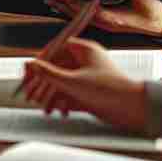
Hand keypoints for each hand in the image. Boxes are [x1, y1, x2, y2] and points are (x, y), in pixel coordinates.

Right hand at [19, 38, 148, 132]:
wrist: (133, 110)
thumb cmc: (110, 91)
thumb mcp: (72, 82)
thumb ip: (48, 73)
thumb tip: (30, 64)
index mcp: (84, 50)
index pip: (55, 48)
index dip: (39, 61)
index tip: (28, 72)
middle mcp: (85, 61)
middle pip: (56, 68)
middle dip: (43, 84)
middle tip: (31, 95)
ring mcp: (87, 76)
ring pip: (62, 83)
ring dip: (52, 96)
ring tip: (46, 108)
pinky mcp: (90, 91)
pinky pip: (70, 94)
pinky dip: (63, 103)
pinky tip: (61, 112)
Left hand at [47, 0, 161, 37]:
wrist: (159, 26)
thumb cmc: (154, 14)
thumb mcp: (149, 4)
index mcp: (117, 20)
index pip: (94, 12)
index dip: (81, 4)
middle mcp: (108, 24)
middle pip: (83, 15)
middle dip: (67, 6)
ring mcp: (105, 24)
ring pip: (81, 17)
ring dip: (66, 9)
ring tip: (52, 1)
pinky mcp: (105, 22)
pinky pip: (85, 17)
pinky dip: (73, 11)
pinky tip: (63, 7)